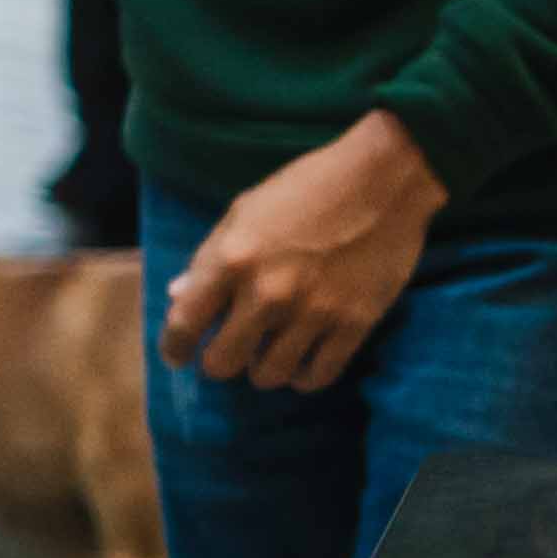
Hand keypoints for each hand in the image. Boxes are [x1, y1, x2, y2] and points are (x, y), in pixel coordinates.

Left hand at [159, 112, 446, 391]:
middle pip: (223, 363)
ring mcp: (313, 312)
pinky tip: (301, 364)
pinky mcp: (355, 324)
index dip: (174, 347)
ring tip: (266, 355)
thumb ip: (209, 257)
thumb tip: (177, 295)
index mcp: (231, 260)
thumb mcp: (243, 211)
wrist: (382, 180)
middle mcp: (267, 293)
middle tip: (226, 353)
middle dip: (217, 363)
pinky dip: (304, 377)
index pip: (185, 323)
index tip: (177, 356)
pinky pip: (319, 375)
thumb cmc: (305, 187)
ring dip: (261, 370)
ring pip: (269, 376)